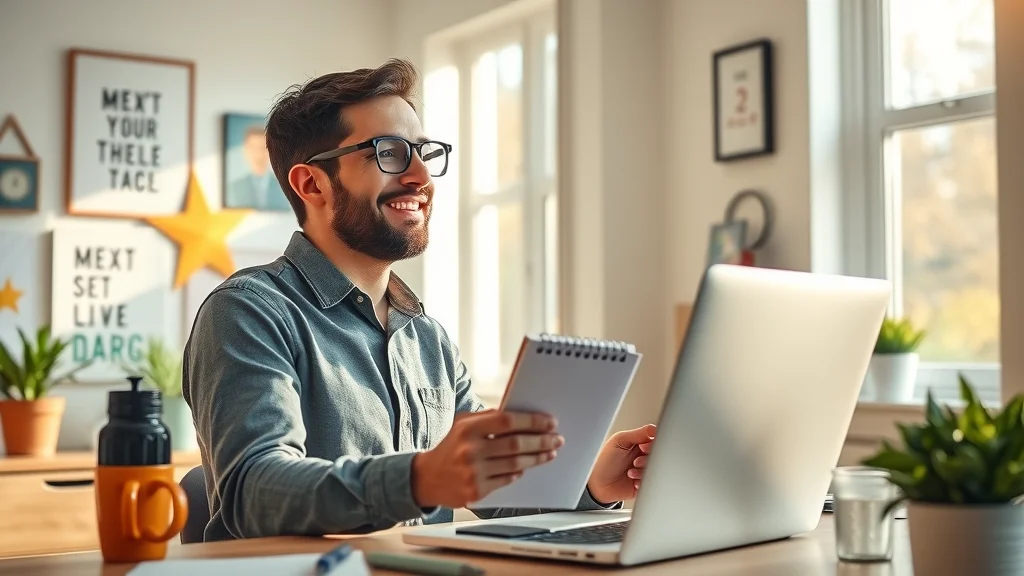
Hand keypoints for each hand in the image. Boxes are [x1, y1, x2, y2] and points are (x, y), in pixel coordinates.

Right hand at [411, 409, 563, 508]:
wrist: (427, 478)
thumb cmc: (450, 447)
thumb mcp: (463, 424)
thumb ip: (487, 417)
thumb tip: (520, 414)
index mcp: (468, 428)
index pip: (507, 421)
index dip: (532, 421)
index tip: (550, 422)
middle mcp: (470, 450)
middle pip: (516, 444)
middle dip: (541, 441)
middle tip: (557, 439)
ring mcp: (473, 472)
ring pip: (515, 464)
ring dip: (537, 458)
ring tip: (549, 453)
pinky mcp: (476, 491)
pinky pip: (506, 480)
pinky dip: (519, 473)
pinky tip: (526, 467)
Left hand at [586, 423, 656, 504]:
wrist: (598, 484)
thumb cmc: (604, 461)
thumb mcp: (619, 441)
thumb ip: (638, 433)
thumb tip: (653, 428)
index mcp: (638, 443)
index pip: (655, 439)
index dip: (652, 443)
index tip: (642, 446)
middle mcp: (642, 455)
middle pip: (658, 454)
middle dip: (647, 458)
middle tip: (636, 461)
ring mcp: (644, 469)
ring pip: (656, 468)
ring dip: (643, 470)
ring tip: (630, 471)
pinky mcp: (645, 483)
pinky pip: (653, 481)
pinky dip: (643, 481)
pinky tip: (632, 480)